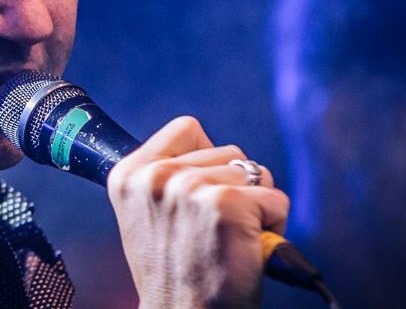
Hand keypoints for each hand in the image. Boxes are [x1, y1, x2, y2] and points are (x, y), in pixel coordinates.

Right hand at [107, 116, 288, 308]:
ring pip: (254, 174)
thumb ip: (166, 178)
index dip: (206, 158)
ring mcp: (191, 188)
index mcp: (129, 175)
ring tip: (231, 240)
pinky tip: (248, 249)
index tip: (202, 191)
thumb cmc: (175, 276)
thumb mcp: (147, 216)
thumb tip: (205, 154)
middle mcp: (156, 176)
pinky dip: (273, 225)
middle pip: (228, 152)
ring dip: (254, 206)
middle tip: (214, 230)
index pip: (187, 129)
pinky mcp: (228, 204)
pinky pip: (276, 199)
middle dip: (234, 187)